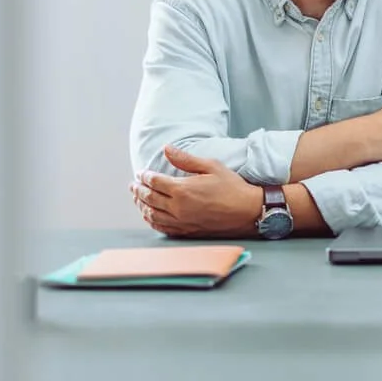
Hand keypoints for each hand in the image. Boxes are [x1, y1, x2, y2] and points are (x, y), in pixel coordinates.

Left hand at [129, 147, 263, 237]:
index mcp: (183, 190)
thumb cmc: (232, 187)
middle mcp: (178, 208)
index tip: (141, 172)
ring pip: (152, 215)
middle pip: (149, 198)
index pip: (154, 182)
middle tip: (133, 185)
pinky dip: (152, 221)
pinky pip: (162, 227)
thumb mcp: (211, 166)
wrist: (248, 212)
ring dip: (141, 206)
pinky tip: (150, 216)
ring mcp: (181, 222)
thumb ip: (186, 159)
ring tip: (137, 199)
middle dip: (138, 190)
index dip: (145, 176)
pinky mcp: (186, 231)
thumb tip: (167, 148)